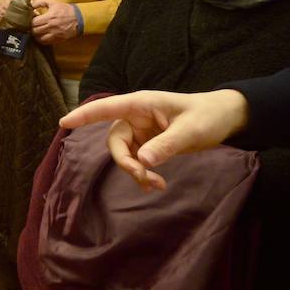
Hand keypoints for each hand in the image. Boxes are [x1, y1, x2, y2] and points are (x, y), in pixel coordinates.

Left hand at [31, 0, 78, 43]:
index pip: (33, 22)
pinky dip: (41, 40)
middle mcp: (51, 27)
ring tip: (36, 31)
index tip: (30, 19)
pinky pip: (46, 42)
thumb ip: (40, 2)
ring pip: (39, 38)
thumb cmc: (65, 9)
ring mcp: (55, 34)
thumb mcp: (53, 2)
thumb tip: (30, 4)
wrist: (78, 18)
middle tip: (32, 25)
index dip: (29, 21)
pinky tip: (41, 35)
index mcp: (49, 17)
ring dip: (35, 35)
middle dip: (31, 28)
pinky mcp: (58, 39)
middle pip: (35, 31)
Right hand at [58, 89, 250, 190]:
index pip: (106, 108)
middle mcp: (135, 116)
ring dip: (135, 171)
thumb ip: (166, 145)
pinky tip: (156, 184)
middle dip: (125, 162)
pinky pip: (136, 160)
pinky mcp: (148, 143)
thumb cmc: (207, 116)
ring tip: (157, 185)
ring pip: (124, 154)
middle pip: (115, 141)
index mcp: (141, 104)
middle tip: (144, 179)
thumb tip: (141, 162)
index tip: (64, 122)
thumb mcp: (190, 131)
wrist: (225, 119)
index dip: (84, 115)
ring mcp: (141, 131)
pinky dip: (142, 174)